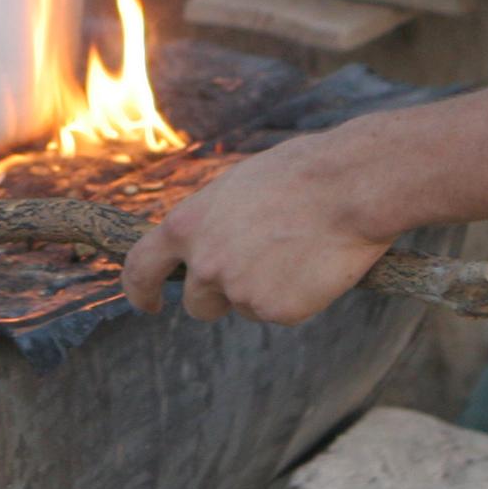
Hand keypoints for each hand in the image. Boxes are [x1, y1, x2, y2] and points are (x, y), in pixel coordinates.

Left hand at [119, 131, 399, 324]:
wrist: (349, 186)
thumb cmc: (297, 175)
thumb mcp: (235, 189)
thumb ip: (211, 223)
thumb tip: (204, 247)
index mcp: (186, 225)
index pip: (140, 268)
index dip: (139, 291)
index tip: (147, 304)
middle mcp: (205, 264)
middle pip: (197, 303)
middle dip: (217, 298)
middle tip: (253, 274)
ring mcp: (240, 291)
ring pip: (244, 307)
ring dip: (263, 292)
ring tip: (296, 251)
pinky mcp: (277, 311)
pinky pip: (281, 313)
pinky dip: (296, 298)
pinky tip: (314, 265)